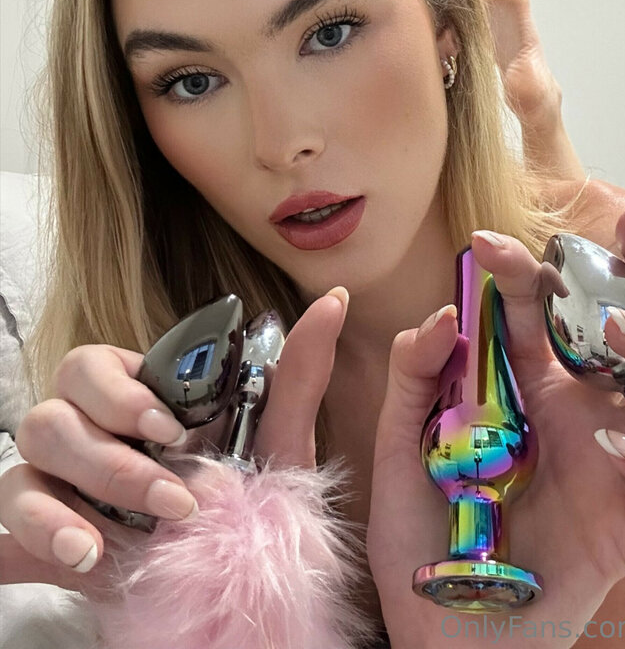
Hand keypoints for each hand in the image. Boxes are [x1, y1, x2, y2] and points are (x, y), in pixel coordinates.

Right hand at [0, 288, 348, 587]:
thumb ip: (297, 373)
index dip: (120, 393)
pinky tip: (76, 556)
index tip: (170, 429)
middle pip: (50, 415)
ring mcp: (56, 486)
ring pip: (24, 470)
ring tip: (107, 545)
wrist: (230, 583)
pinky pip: (6, 530)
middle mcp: (84, 434)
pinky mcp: (38, 541)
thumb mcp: (276, 442)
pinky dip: (30, 542)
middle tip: (169, 499)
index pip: (90, 367)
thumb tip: (332, 302)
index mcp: (130, 399)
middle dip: (109, 461)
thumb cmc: (245, 500)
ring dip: (65, 507)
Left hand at [366, 202, 624, 647]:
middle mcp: (587, 412)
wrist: (444, 631)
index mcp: (534, 386)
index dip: (529, 268)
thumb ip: (415, 380)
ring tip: (620, 330)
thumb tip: (445, 314)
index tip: (487, 243)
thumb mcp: (402, 449)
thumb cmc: (428, 537)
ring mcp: (621, 464)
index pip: (550, 309)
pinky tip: (619, 451)